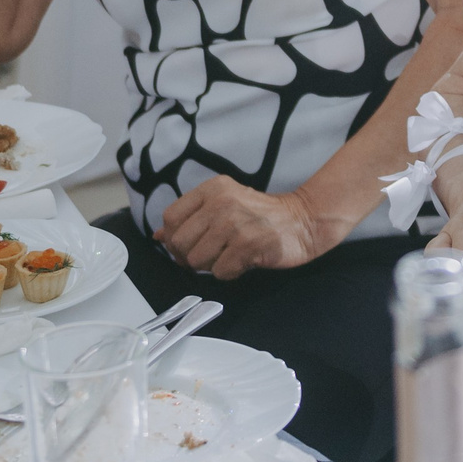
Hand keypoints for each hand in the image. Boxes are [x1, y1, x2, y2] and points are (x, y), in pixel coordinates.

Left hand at [155, 176, 349, 277]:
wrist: (304, 221)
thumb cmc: (261, 216)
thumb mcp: (224, 204)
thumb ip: (192, 218)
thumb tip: (158, 236)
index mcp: (213, 188)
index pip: (170, 218)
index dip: (174, 239)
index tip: (190, 245)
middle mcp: (221, 202)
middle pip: (179, 243)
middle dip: (191, 257)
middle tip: (212, 255)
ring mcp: (236, 223)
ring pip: (197, 260)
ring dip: (211, 266)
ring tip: (230, 255)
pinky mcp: (249, 245)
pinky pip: (220, 272)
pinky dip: (230, 273)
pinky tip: (244, 260)